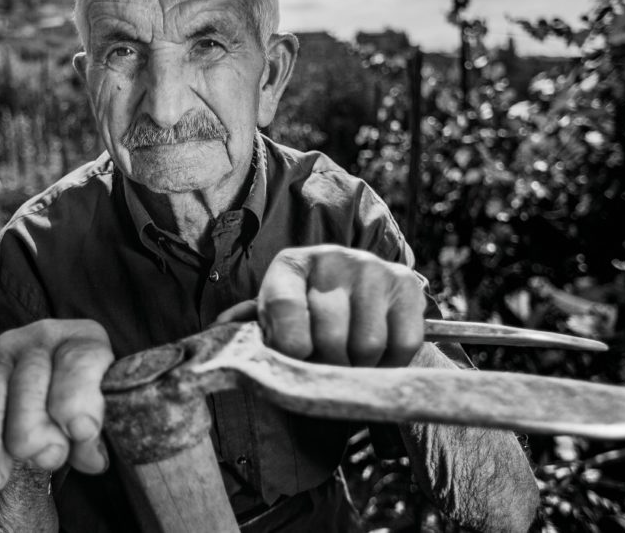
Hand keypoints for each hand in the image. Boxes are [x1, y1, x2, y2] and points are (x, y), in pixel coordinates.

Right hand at [0, 319, 114, 491]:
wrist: (53, 383)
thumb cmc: (84, 402)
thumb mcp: (102, 412)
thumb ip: (96, 436)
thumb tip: (92, 459)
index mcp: (81, 341)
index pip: (77, 365)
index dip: (77, 402)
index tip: (79, 432)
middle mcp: (38, 339)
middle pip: (26, 387)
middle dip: (33, 434)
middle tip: (45, 459)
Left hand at [217, 245, 424, 366]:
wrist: (360, 304)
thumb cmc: (304, 318)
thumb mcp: (272, 320)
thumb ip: (247, 328)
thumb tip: (217, 330)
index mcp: (289, 265)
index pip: (283, 307)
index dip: (287, 347)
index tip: (295, 360)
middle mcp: (332, 257)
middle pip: (329, 335)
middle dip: (326, 365)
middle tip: (325, 366)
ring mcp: (373, 267)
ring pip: (366, 345)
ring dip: (358, 367)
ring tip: (349, 360)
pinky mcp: (407, 284)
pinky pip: (402, 343)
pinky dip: (390, 364)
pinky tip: (377, 355)